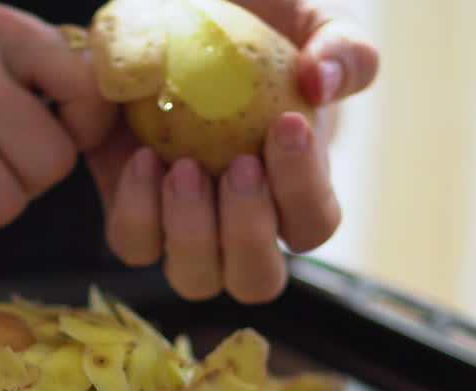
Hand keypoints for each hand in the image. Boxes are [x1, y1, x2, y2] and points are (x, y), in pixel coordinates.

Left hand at [85, 1, 378, 303]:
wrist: (176, 22)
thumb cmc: (258, 31)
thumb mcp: (310, 22)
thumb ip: (341, 47)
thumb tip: (323, 81)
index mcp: (295, 190)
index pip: (313, 224)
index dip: (304, 189)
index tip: (289, 125)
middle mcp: (241, 224)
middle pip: (255, 279)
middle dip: (248, 232)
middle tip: (238, 166)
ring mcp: (185, 226)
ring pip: (194, 277)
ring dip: (191, 232)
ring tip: (182, 166)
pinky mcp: (134, 211)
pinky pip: (134, 243)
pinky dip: (137, 210)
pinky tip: (141, 158)